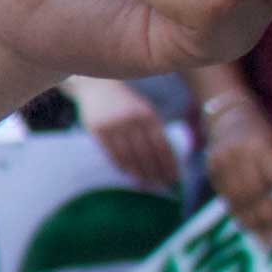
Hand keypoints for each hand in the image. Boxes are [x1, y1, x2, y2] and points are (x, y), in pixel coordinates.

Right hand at [68, 77, 180, 192]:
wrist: (97, 87)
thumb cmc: (125, 103)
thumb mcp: (144, 110)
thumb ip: (154, 130)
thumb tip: (168, 159)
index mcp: (148, 115)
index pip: (162, 146)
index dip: (168, 164)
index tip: (173, 178)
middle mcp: (132, 120)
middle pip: (147, 154)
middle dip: (155, 172)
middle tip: (161, 185)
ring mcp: (114, 125)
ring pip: (129, 156)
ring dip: (139, 173)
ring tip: (145, 183)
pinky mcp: (98, 130)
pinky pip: (112, 153)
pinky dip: (121, 165)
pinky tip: (127, 172)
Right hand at [201, 98, 271, 247]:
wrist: (226, 114)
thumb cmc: (259, 131)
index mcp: (261, 145)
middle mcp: (239, 155)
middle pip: (255, 194)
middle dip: (269, 220)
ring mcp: (222, 163)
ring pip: (239, 200)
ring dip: (254, 224)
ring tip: (267, 242)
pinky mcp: (211, 171)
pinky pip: (226, 198)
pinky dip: (239, 215)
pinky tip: (249, 229)